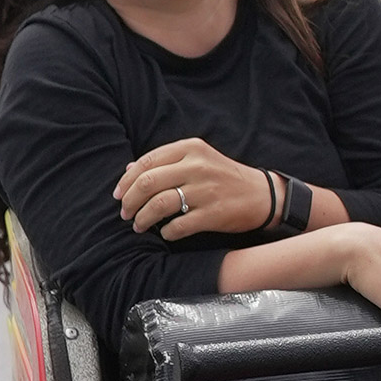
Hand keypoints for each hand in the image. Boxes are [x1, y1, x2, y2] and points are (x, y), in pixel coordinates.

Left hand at [114, 138, 269, 239]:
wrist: (262, 194)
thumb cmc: (225, 176)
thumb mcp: (199, 158)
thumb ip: (166, 162)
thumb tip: (129, 170)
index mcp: (191, 148)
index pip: (147, 162)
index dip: (127, 181)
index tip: (118, 195)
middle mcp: (197, 166)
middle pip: (148, 183)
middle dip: (130, 201)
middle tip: (125, 213)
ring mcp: (206, 190)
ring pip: (158, 205)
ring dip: (142, 219)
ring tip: (138, 225)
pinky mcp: (213, 213)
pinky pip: (178, 226)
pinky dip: (165, 232)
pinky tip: (165, 232)